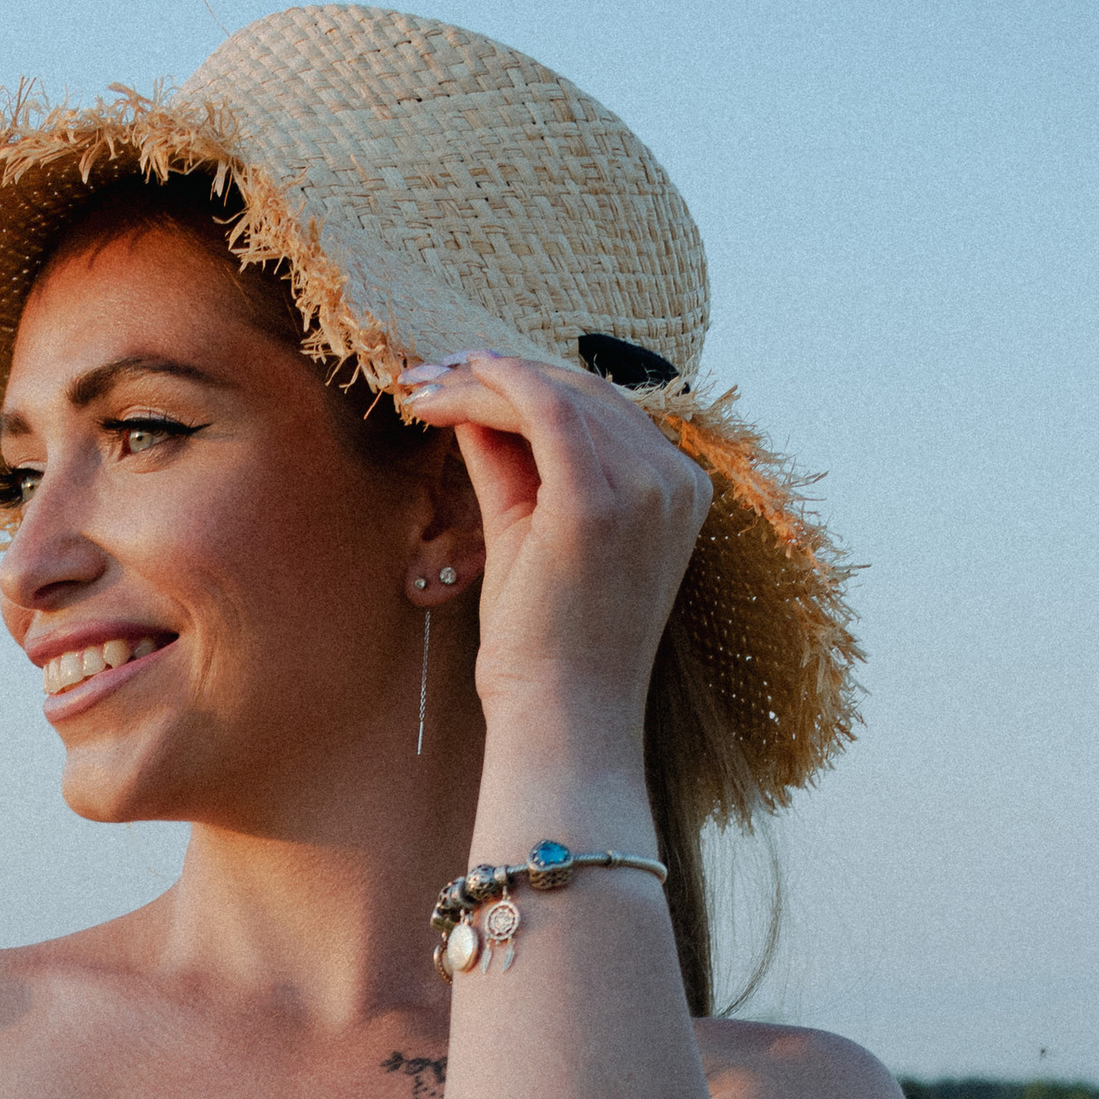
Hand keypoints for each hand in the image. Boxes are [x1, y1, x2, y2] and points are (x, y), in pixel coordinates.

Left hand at [400, 352, 710, 742]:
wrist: (561, 723)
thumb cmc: (547, 650)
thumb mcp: (531, 536)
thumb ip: (511, 466)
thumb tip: (472, 404)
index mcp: (674, 489)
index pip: (600, 411)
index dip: (528, 384)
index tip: (461, 380)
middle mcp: (674, 480)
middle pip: (581, 393)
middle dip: (498, 375)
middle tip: (427, 375)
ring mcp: (644, 489)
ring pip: (557, 395)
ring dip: (481, 382)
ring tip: (423, 388)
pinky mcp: (599, 503)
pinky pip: (544, 411)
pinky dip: (494, 387)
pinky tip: (449, 387)